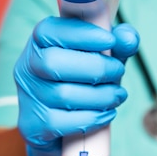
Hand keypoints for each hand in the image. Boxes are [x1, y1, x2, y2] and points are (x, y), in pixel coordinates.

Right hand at [13, 16, 138, 155]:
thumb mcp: (100, 55)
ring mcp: (28, 97)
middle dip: (95, 67)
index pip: (50, 30)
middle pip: (54, 63)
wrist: (56, 122)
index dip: (81, 33)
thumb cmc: (81, 78)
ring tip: (118, 94)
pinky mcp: (32, 125)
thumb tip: (129, 38)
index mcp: (40, 41)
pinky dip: (92, 118)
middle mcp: (27, 66)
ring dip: (100, 95)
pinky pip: (63, 122)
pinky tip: (106, 113)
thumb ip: (117, 43)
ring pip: (63, 95)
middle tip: (118, 70)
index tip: (110, 40)